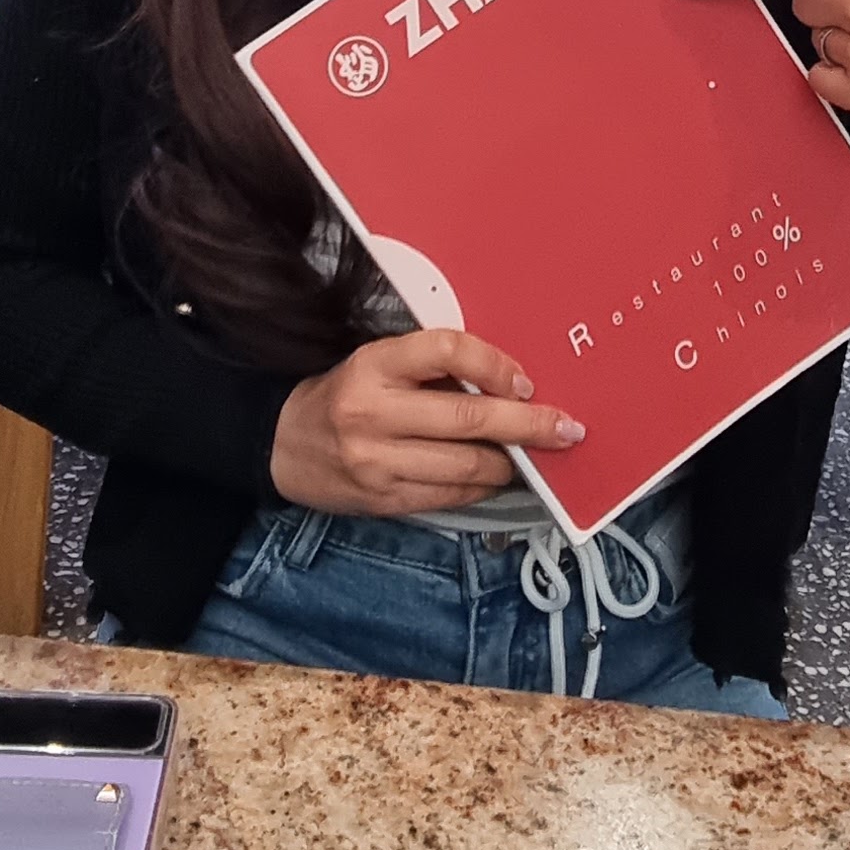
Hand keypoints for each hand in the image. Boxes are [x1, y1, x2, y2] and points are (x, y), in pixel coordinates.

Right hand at [270, 328, 585, 517]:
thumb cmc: (345, 394)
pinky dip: (483, 485)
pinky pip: (451, 494)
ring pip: (467, 464)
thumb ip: (432, 368)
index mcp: (372, 364)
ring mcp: (377, 462)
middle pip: (468, 417)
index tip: (525, 380)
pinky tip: (497, 475)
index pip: (445, 350)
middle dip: (527, 425)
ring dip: (510, 461)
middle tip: (565, 428)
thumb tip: (506, 381)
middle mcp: (373, 413)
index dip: (493, 363)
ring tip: (532, 455)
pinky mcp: (384, 499)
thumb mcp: (378, 363)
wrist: (284, 445)